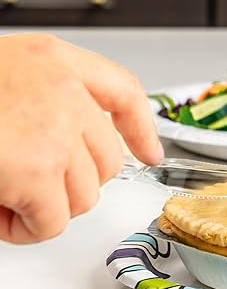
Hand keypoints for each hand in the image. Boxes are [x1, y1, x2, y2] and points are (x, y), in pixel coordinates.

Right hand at [0, 34, 162, 242]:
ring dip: (47, 207)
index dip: (141, 128)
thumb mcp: (6, 75)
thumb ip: (46, 100)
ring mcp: (55, 128)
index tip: (150, 152)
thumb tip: (74, 151)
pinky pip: (53, 221)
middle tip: (28, 186)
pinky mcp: (36, 168)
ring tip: (5, 195)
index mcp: (55, 60)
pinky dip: (27, 228)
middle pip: (107, 158)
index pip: (123, 91)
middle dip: (71, 182)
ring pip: (84, 194)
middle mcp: (65, 89)